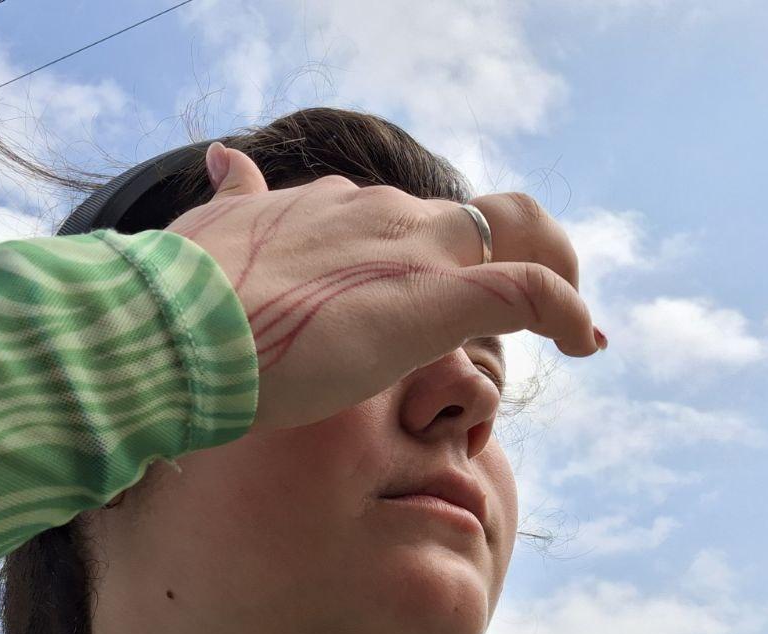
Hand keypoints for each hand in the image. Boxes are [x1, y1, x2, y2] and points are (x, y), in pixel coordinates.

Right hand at [164, 142, 601, 434]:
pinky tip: (586, 341)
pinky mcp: (439, 297)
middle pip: (478, 220)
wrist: (181, 324)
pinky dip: (569, 312)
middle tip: (535, 310)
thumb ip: (237, 197)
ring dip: (550, 279)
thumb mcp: (217, 228)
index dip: (444, 248)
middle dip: (515, 257)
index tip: (453, 284)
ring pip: (517, 237)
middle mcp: (385, 214)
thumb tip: (227, 159)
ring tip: (571, 331)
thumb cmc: (190, 292)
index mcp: (336, 207)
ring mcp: (417, 252)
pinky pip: (531, 292)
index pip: (411, 217)